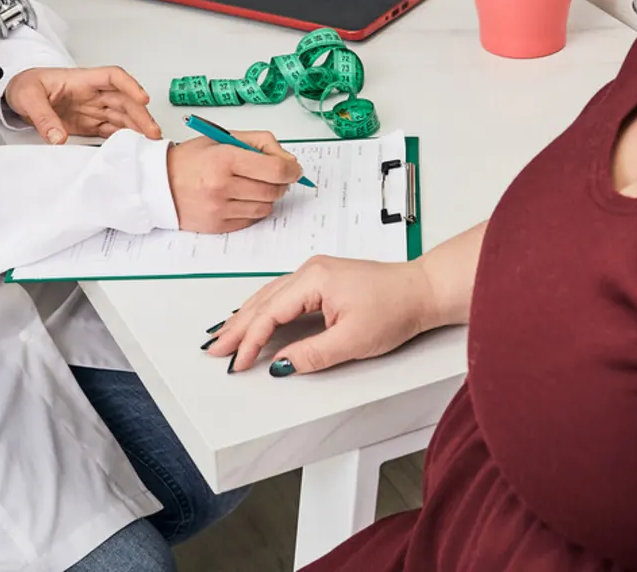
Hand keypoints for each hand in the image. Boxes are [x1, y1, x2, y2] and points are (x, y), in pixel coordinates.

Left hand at [2, 66, 161, 144]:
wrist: (16, 95)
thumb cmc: (24, 86)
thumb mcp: (29, 97)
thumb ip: (43, 117)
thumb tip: (59, 137)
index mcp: (81, 80)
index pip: (112, 77)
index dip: (130, 86)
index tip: (142, 99)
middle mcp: (91, 93)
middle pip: (124, 99)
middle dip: (140, 114)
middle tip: (152, 132)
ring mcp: (91, 108)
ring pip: (121, 115)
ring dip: (137, 126)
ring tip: (149, 142)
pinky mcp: (88, 122)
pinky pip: (110, 128)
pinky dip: (123, 136)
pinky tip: (132, 145)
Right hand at [165, 130, 303, 233]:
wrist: (157, 184)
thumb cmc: (190, 159)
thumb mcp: (223, 138)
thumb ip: (259, 142)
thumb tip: (288, 160)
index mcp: (224, 159)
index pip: (275, 168)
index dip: (292, 169)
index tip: (295, 169)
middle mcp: (222, 186)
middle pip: (274, 190)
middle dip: (281, 183)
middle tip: (275, 175)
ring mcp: (219, 209)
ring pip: (265, 207)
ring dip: (267, 196)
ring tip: (253, 185)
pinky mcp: (217, 226)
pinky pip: (251, 220)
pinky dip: (253, 210)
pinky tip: (241, 198)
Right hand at [206, 255, 439, 374]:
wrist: (422, 290)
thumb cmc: (396, 307)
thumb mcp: (353, 340)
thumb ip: (313, 354)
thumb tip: (281, 365)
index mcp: (314, 279)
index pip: (270, 313)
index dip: (250, 341)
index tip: (238, 363)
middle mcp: (310, 270)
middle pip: (262, 301)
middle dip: (237, 327)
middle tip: (214, 349)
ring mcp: (316, 273)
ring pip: (270, 295)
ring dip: (246, 316)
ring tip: (225, 335)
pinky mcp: (323, 280)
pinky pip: (283, 293)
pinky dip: (264, 308)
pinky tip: (254, 317)